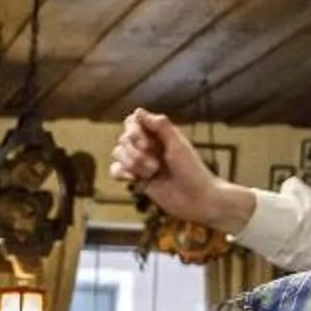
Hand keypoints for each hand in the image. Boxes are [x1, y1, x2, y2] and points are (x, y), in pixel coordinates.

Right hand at [110, 108, 234, 227]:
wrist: (195, 199)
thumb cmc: (191, 170)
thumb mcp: (178, 144)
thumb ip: (160, 125)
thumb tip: (138, 111)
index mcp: (158, 134)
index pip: (132, 122)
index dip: (134, 131)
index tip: (148, 144)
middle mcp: (148, 145)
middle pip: (123, 139)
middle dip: (136, 153)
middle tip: (156, 165)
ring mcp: (141, 162)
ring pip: (118, 154)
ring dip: (133, 164)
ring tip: (152, 174)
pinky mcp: (136, 179)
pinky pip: (115, 170)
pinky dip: (122, 174)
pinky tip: (134, 180)